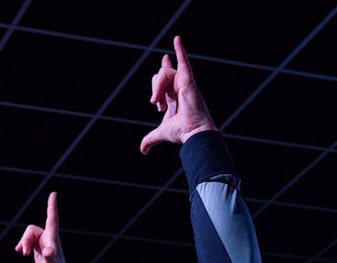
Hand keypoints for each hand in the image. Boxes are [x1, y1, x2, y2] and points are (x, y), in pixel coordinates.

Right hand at [15, 192, 75, 262]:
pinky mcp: (39, 251)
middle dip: (25, 237)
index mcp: (53, 240)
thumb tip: (48, 251)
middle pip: (32, 229)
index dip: (52, 206)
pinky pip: (28, 242)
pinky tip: (20, 251)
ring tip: (22, 253)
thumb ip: (50, 258)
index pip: (52, 219)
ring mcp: (43, 245)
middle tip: (23, 252)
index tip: (53, 194)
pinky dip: (23, 244)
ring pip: (29, 235)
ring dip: (23, 242)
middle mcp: (49, 240)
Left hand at [140, 36, 216, 154]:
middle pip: (160, 75)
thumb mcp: (161, 133)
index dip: (159, 77)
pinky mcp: (188, 81)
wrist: (194, 133)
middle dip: (155, 88)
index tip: (158, 84)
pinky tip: (176, 38)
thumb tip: (143, 149)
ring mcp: (185, 83)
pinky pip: (184, 61)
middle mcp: (180, 88)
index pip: (165, 80)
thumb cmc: (183, 132)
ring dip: (157, 86)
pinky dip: (180, 50)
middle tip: (156, 105)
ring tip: (158, 102)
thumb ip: (151, 138)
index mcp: (175, 97)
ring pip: (165, 72)